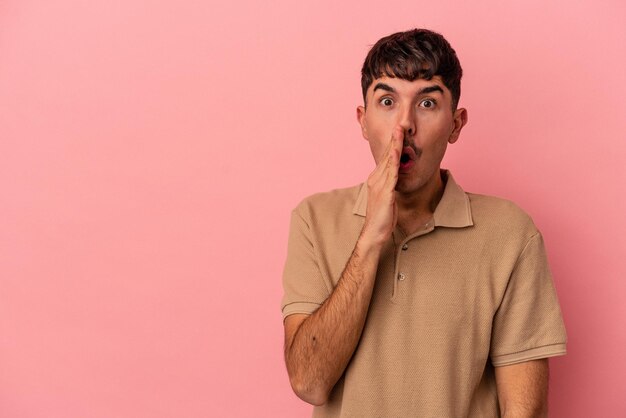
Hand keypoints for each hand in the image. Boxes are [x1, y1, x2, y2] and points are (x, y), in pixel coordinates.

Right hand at [360, 126, 403, 246]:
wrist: (374, 233)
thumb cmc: (381, 218)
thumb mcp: (387, 197)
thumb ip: (391, 185)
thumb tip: (397, 178)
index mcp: (376, 180)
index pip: (385, 159)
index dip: (392, 145)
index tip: (398, 132)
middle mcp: (375, 179)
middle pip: (386, 156)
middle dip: (393, 140)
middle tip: (399, 125)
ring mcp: (379, 186)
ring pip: (388, 162)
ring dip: (394, 146)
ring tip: (399, 132)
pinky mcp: (384, 193)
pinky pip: (390, 175)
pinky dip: (394, 162)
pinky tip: (397, 153)